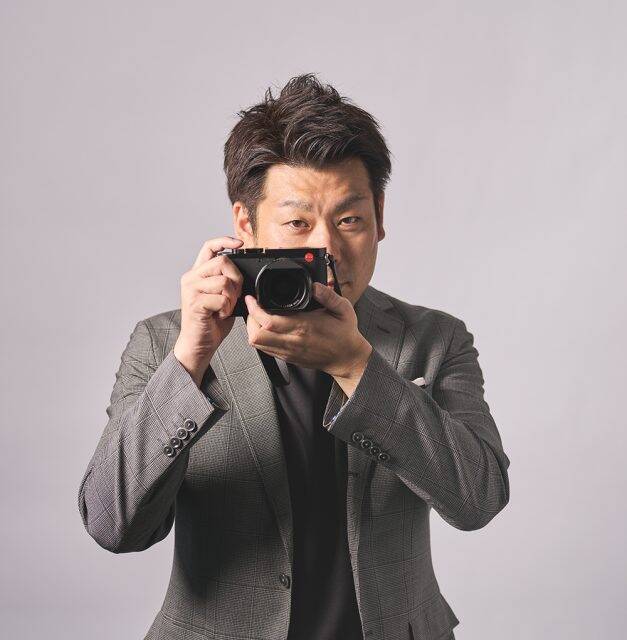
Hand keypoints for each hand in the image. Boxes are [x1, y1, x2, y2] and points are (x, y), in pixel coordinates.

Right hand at [174, 236, 243, 384]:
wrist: (198, 344)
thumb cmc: (211, 322)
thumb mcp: (222, 297)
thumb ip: (227, 282)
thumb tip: (243, 274)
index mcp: (197, 274)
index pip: (209, 247)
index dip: (225, 241)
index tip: (240, 244)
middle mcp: (191, 278)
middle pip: (222, 261)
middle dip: (236, 278)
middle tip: (233, 296)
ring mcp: (191, 290)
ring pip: (224, 281)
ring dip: (232, 297)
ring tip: (226, 307)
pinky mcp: (195, 303)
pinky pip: (221, 298)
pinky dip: (227, 308)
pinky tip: (221, 315)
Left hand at [244, 282, 372, 382]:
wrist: (346, 358)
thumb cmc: (344, 334)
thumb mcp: (343, 309)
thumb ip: (329, 295)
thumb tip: (316, 285)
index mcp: (303, 327)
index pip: (269, 321)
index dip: (254, 309)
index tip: (252, 299)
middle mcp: (293, 341)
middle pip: (256, 335)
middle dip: (250, 319)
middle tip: (254, 308)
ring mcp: (289, 352)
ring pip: (258, 344)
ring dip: (253, 329)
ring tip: (258, 317)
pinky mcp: (288, 358)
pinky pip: (265, 350)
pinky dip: (261, 338)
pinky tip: (267, 329)